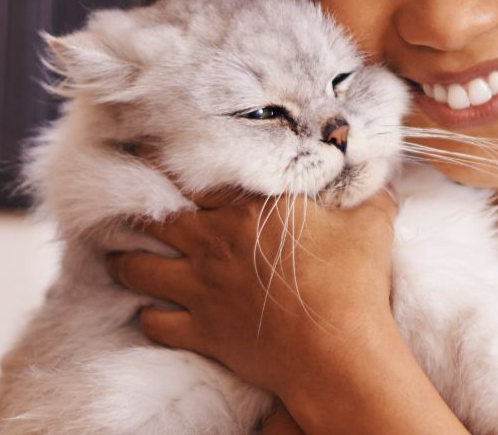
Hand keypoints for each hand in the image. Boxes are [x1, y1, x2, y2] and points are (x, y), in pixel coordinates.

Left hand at [104, 187, 400, 406]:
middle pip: (153, 217)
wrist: (336, 351)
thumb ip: (367, 186)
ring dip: (124, 259)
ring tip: (117, 252)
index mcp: (247, 207)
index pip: (192, 172)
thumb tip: (380, 165)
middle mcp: (212, 242)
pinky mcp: (202, 330)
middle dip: (131, 204)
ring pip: (139, 267)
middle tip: (116, 195)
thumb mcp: (369, 218)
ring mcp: (201, 288)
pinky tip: (149, 309)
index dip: (166, 159)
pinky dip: (148, 314)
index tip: (148, 147)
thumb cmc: (352, 281)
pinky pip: (156, 321)